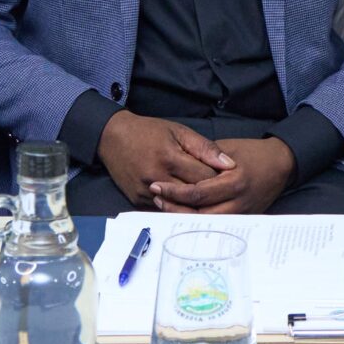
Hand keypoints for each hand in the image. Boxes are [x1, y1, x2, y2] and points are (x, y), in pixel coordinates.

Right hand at [96, 112, 232, 205]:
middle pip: (193, 196)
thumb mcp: (178, 131)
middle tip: (221, 193)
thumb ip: (204, 148)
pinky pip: (163, 211)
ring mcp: (145, 192)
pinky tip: (186, 204)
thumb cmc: (149, 132)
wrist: (113, 137)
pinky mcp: (137, 201)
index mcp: (169, 157)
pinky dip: (176, 208)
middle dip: (209, 195)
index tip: (227, 179)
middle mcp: (156, 177)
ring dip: (194, 206)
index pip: (204, 178)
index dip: (218, 179)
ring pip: (179, 208)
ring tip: (207, 201)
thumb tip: (229, 164)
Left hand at [153, 137, 295, 213]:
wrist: (281, 164)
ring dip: (184, 217)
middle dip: (175, 209)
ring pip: (207, 224)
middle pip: (200, 215)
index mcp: (234, 181)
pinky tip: (183, 214)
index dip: (174, 192)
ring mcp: (242, 214)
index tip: (157, 187)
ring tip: (166, 208)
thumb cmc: (253, 152)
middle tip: (157, 200)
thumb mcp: (227, 148)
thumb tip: (177, 166)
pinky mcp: (243, 219)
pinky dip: (198, 221)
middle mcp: (238, 201)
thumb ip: (203, 158)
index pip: (198, 193)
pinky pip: (216, 225)